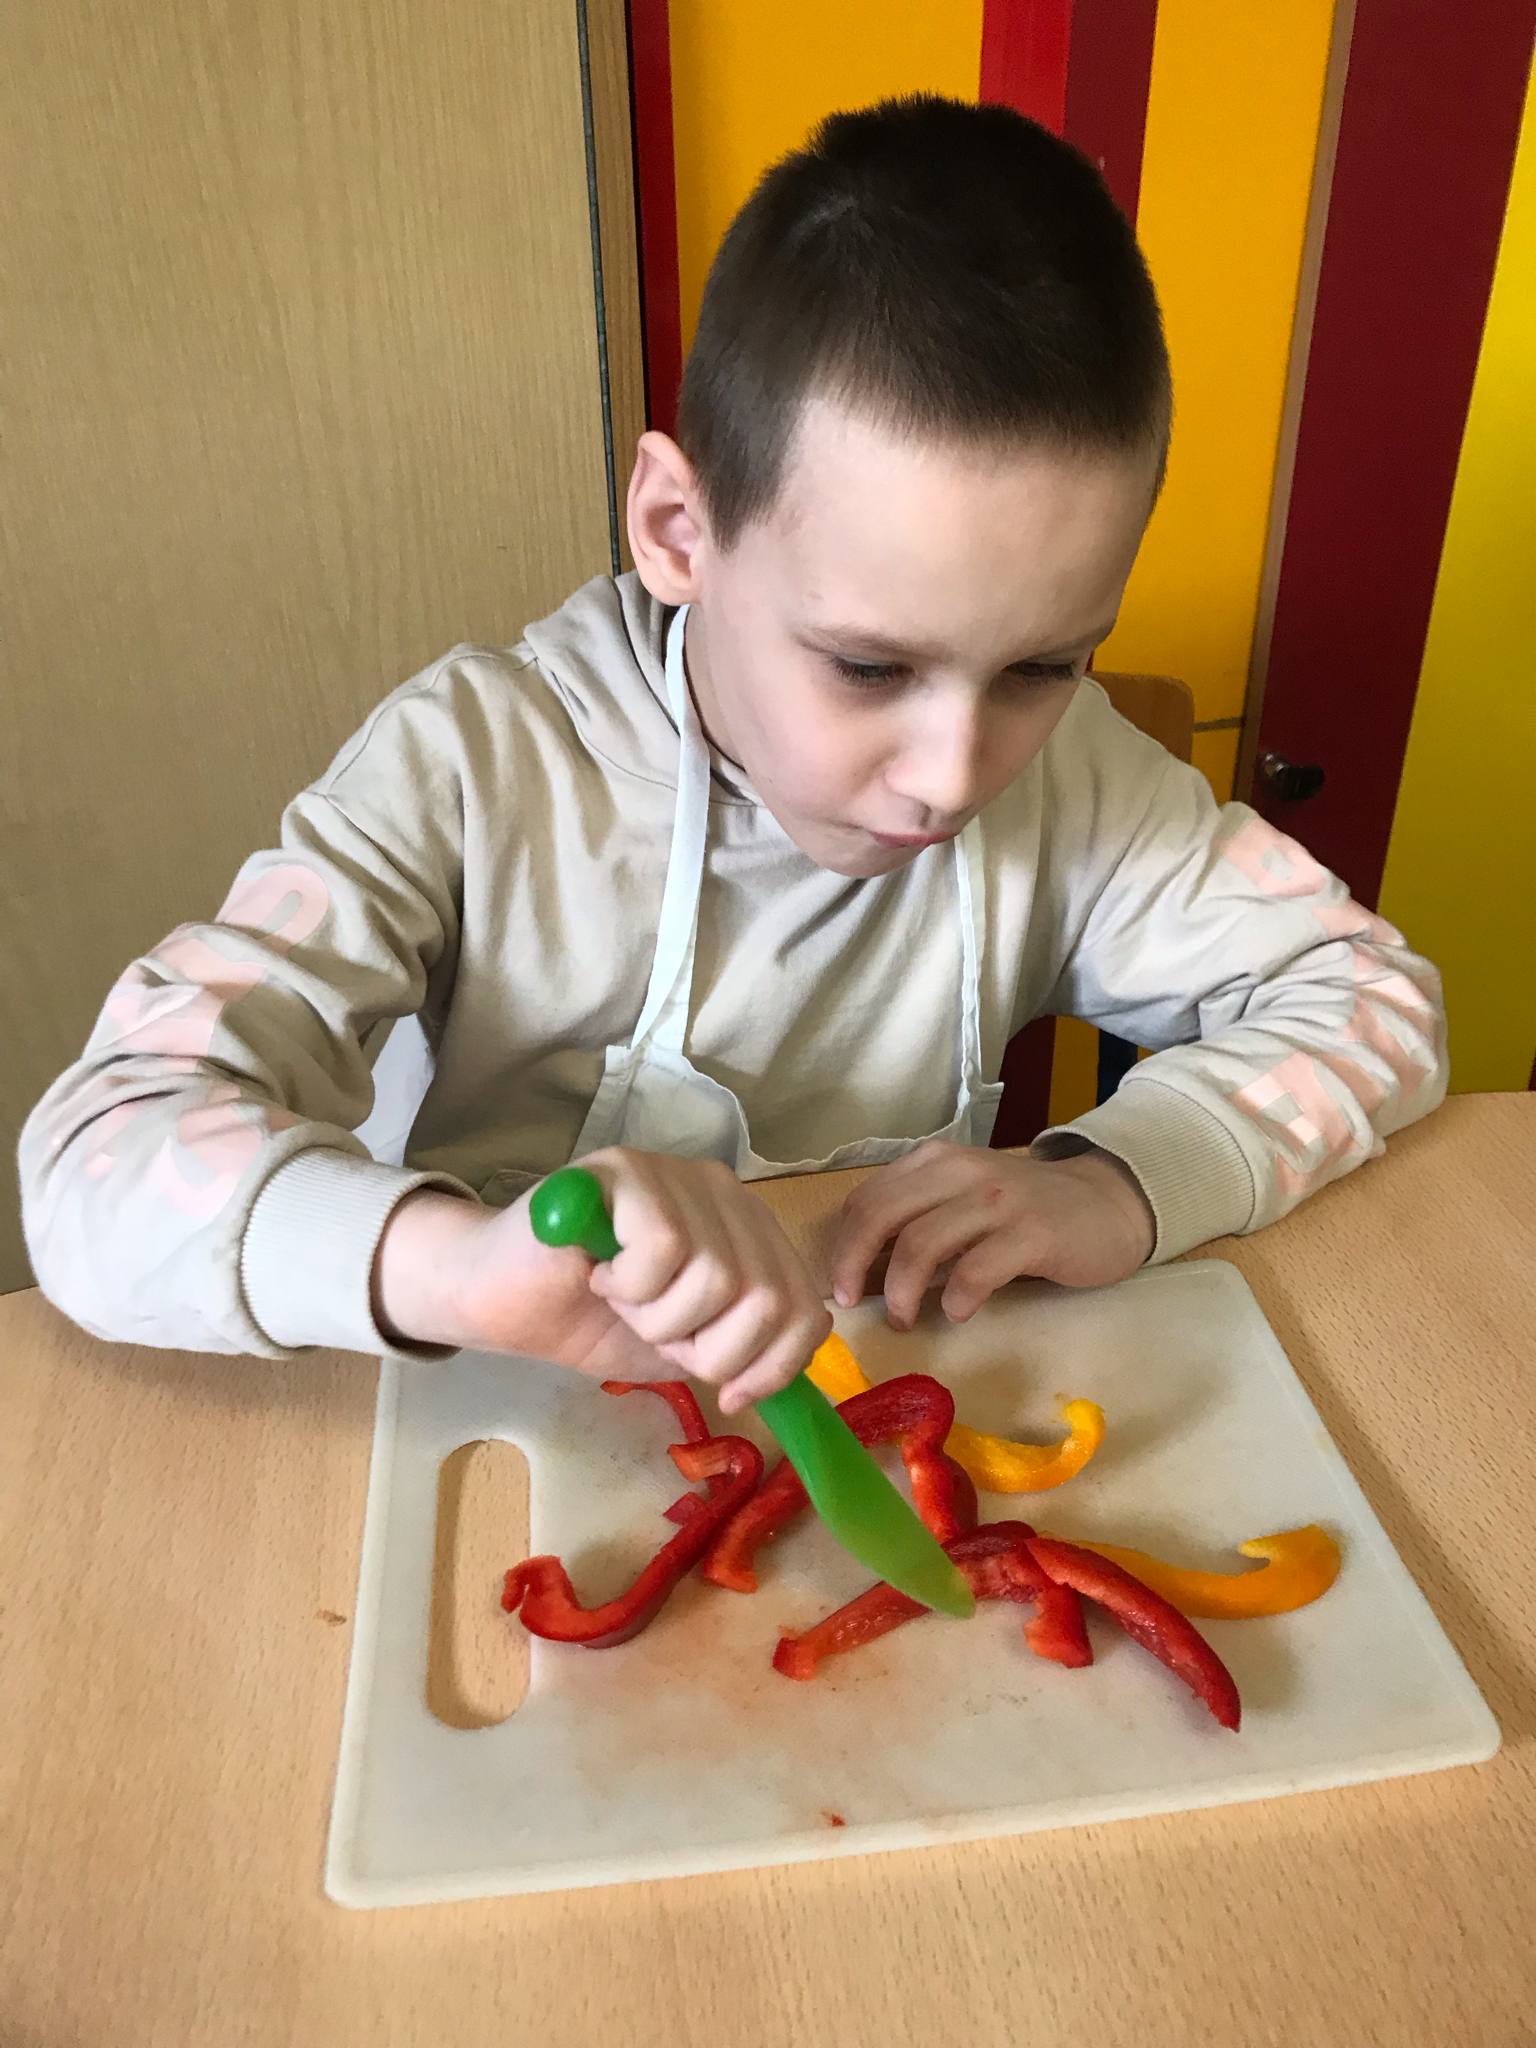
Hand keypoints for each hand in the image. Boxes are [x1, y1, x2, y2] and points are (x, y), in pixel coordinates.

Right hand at [373, 1150, 830, 1413]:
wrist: (501, 1298)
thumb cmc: (592, 1320)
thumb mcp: (685, 1347)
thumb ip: (740, 1348)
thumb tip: (788, 1372)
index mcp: (751, 1237)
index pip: (805, 1309)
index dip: (774, 1366)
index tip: (728, 1393)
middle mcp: (726, 1194)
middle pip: (767, 1299)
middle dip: (709, 1349)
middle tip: (655, 1333)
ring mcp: (678, 1175)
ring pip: (718, 1278)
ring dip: (660, 1318)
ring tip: (624, 1301)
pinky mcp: (627, 1171)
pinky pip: (664, 1248)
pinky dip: (632, 1286)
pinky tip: (603, 1277)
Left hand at [828, 1140, 1155, 1329]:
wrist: (1106, 1206)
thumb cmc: (1024, 1212)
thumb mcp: (963, 1201)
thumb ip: (918, 1220)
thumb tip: (862, 1268)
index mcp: (936, 1162)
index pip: (867, 1198)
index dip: (842, 1246)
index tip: (839, 1287)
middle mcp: (961, 1172)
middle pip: (881, 1216)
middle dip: (854, 1265)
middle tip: (853, 1304)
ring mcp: (998, 1200)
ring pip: (921, 1243)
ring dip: (901, 1291)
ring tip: (904, 1318)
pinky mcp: (1034, 1233)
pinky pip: (976, 1269)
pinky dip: (956, 1297)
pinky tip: (958, 1313)